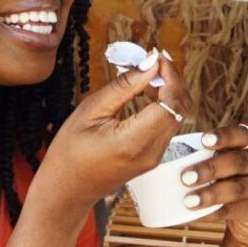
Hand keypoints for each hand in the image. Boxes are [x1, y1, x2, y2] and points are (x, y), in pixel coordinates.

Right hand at [31, 53, 191, 218]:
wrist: (66, 190)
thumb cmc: (69, 152)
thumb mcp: (91, 110)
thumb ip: (124, 86)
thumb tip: (151, 63)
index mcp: (133, 141)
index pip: (172, 102)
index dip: (170, 75)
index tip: (156, 56)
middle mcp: (151, 152)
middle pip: (180, 108)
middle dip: (172, 79)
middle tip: (152, 60)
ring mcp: (155, 157)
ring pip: (177, 115)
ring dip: (168, 91)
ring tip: (144, 75)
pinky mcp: (153, 157)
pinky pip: (167, 125)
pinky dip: (163, 105)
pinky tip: (145, 93)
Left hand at [180, 124, 247, 246]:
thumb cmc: (230, 182)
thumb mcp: (225, 166)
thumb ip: (204, 158)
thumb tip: (154, 157)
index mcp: (246, 147)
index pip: (239, 135)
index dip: (223, 136)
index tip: (204, 141)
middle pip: (236, 162)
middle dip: (210, 168)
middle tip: (185, 177)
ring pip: (236, 188)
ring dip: (210, 194)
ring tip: (188, 200)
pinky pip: (232, 210)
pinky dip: (211, 213)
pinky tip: (194, 216)